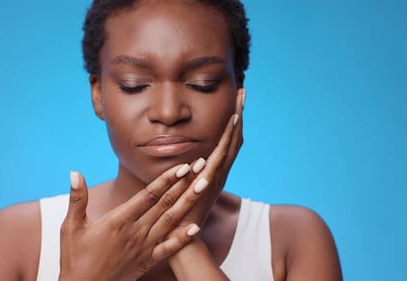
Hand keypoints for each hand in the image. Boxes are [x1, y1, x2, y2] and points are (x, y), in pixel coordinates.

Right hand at [59, 164, 206, 280]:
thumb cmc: (74, 258)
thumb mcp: (71, 226)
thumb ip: (77, 198)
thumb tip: (75, 172)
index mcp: (118, 220)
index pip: (148, 195)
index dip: (167, 179)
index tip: (182, 166)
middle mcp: (135, 232)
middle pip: (165, 204)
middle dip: (184, 184)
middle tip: (200, 167)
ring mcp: (144, 247)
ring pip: (171, 221)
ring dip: (188, 203)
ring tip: (203, 187)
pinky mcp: (147, 261)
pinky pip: (169, 249)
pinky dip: (183, 238)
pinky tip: (197, 228)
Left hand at [178, 89, 244, 226]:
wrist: (177, 237)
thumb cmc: (177, 213)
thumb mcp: (183, 186)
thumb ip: (188, 173)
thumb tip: (188, 159)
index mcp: (213, 172)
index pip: (227, 142)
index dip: (232, 122)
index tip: (234, 102)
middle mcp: (219, 172)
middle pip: (234, 139)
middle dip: (238, 114)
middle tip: (243, 92)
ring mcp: (217, 177)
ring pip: (230, 145)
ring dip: (236, 122)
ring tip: (240, 101)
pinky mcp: (210, 182)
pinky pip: (221, 157)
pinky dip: (228, 140)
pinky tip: (232, 123)